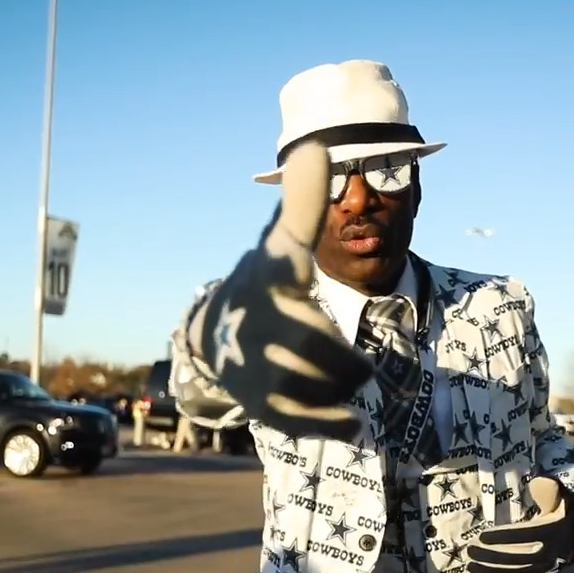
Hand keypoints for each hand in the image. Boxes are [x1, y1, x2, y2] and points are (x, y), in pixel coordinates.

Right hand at [193, 141, 373, 441]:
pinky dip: (334, 425)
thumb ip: (304, 205)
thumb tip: (317, 147)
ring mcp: (259, 372)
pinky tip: (354, 423)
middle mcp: (260, 329)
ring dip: (341, 387)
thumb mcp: (282, 245)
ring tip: (340, 380)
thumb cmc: (265, 286)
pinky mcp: (264, 407)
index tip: (318, 192)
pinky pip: (307, 422)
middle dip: (346, 360)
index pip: (291, 262)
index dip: (304, 240)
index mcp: (271, 282)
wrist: (219, 335)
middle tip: (352, 360)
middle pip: (325, 352)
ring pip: (322, 388)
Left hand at [465, 478, 573, 572]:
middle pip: (523, 558)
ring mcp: (551, 567)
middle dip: (495, 557)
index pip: (528, 535)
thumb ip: (549, 487)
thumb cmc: (561, 506)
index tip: (481, 536)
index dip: (505, 537)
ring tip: (470, 567)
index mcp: (557, 529)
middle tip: (470, 551)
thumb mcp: (559, 493)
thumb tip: (538, 482)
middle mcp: (556, 552)